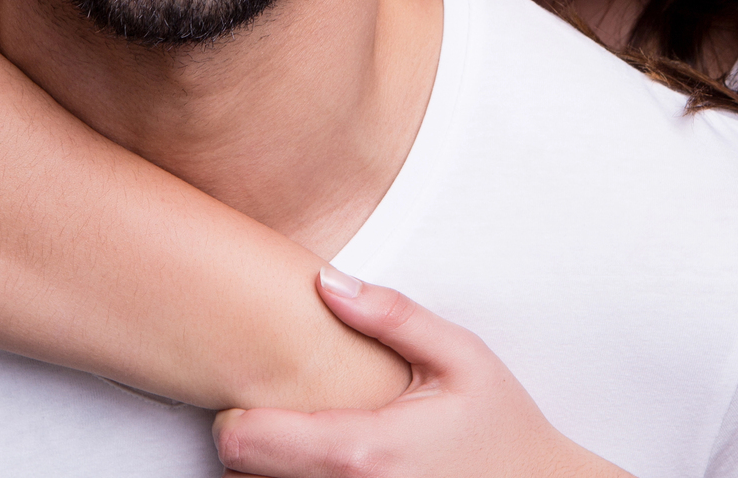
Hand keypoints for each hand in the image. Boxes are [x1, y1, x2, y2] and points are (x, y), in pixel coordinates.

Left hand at [212, 269, 629, 477]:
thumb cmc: (501, 425)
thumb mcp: (461, 356)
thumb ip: (392, 316)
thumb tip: (324, 280)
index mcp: (364, 450)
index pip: (245, 441)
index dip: (237, 412)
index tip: (254, 392)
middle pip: (242, 474)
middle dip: (250, 437)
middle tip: (279, 406)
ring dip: (272, 466)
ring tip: (303, 434)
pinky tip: (324, 462)